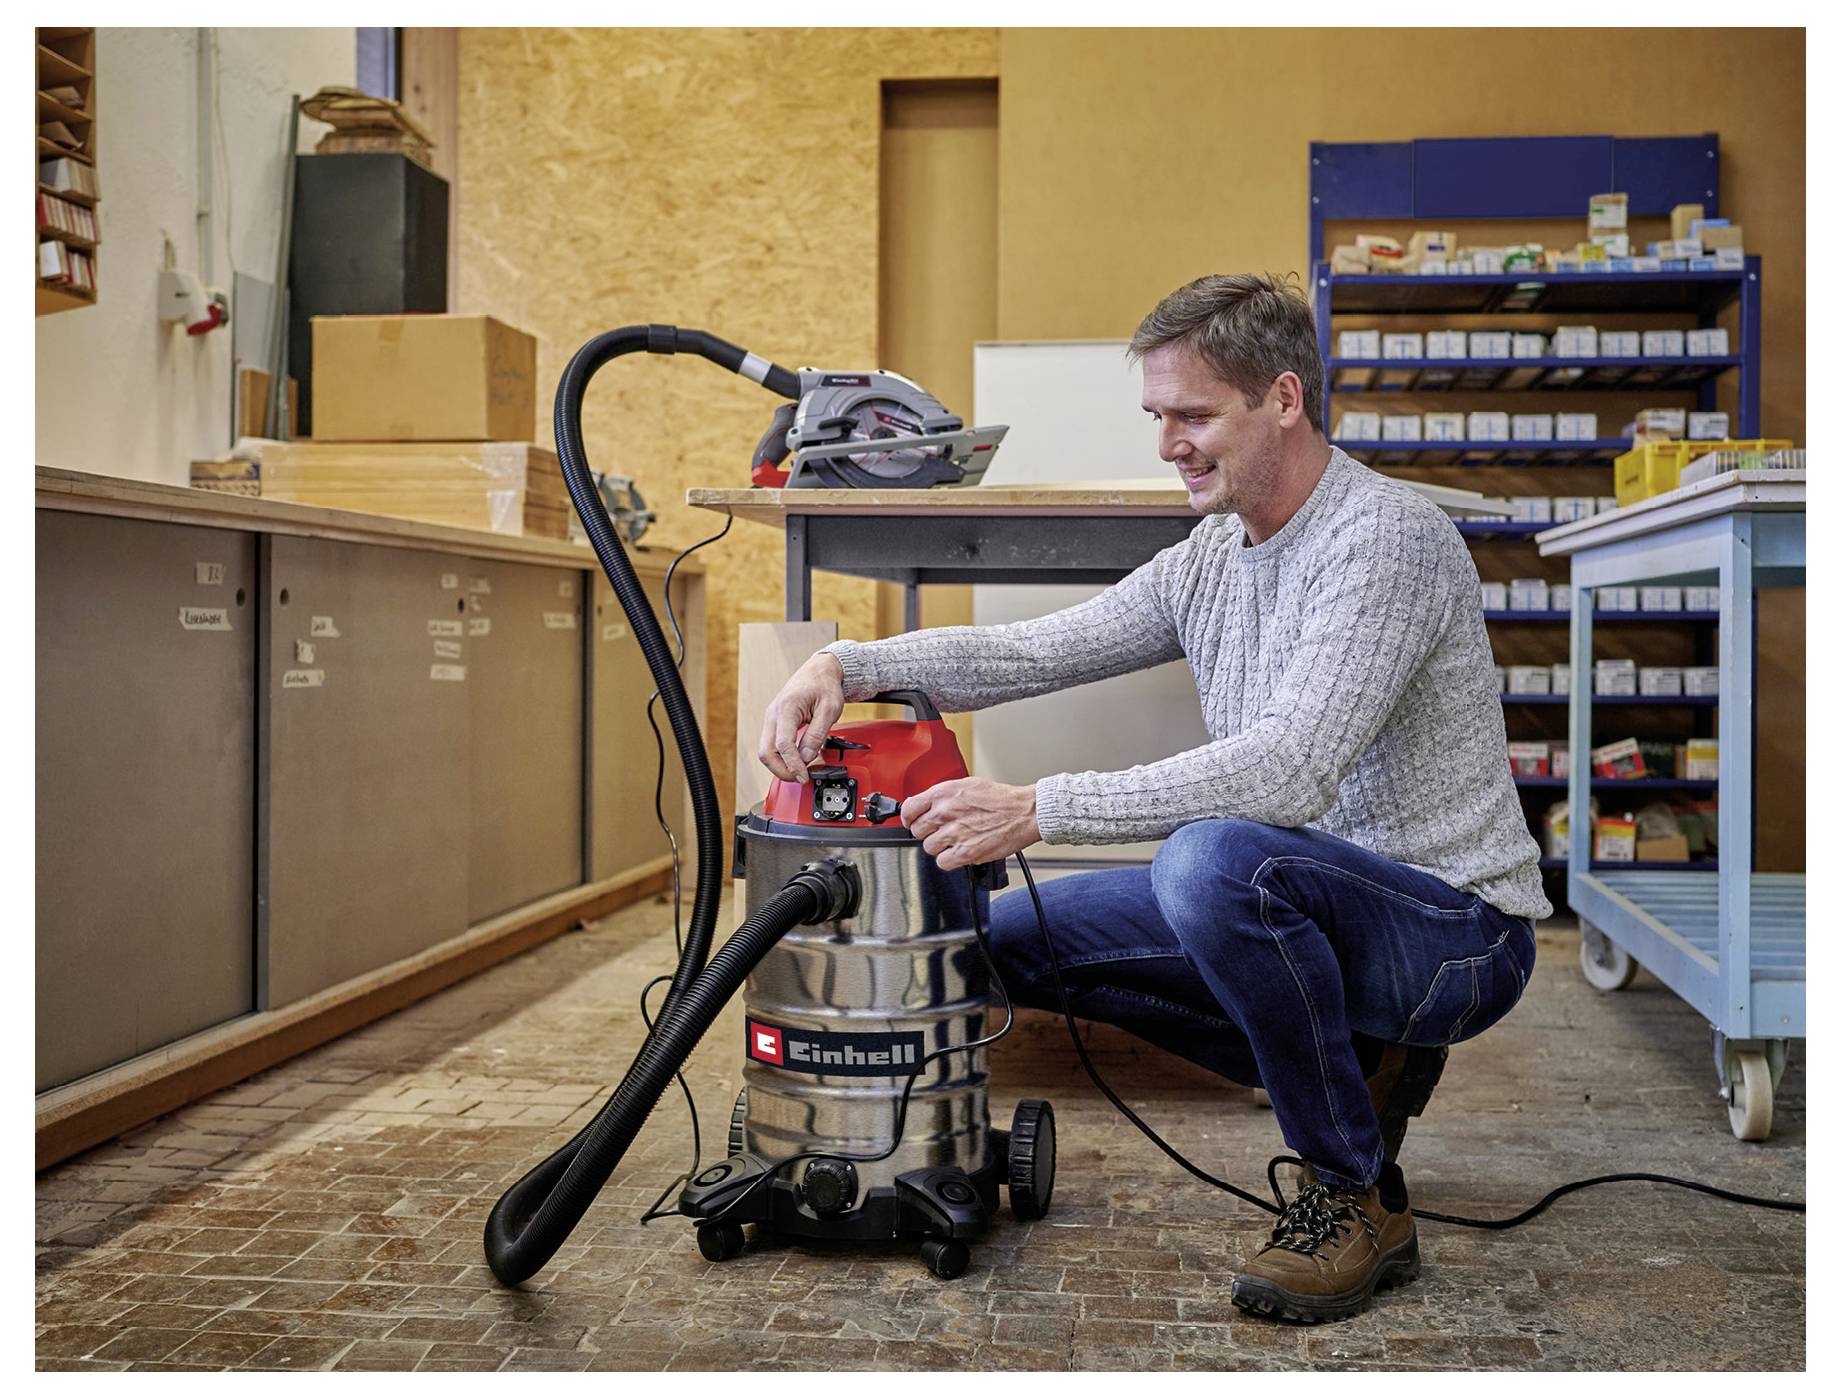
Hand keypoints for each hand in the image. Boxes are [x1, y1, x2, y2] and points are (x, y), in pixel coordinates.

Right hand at [758, 651, 845, 782]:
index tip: (804, 776)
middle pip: (766, 752)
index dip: (792, 765)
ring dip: (781, 765)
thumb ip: (817, 734)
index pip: (783, 744)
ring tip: (801, 771)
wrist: (819, 671)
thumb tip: (807, 757)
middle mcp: (773, 714)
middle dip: (781, 770)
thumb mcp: (830, 709)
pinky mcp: (775, 723)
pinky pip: (772, 745)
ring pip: (766, 751)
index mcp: (787, 708)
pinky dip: (782, 757)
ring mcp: (772, 719)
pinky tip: (797, 761)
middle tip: (801, 777)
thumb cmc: (824, 685)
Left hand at [900, 778, 1038, 871]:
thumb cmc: (1001, 799)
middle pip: (917, 830)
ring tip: (956, 840)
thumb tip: (927, 807)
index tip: (913, 822)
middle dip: (928, 832)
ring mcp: (954, 833)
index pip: (908, 809)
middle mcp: (945, 812)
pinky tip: (960, 852)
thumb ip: (943, 797)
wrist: (1024, 812)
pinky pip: (942, 862)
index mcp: (943, 793)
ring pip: (928, 847)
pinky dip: (950, 860)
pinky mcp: (965, 852)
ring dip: (940, 847)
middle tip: (943, 831)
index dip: (910, 818)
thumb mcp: (966, 786)